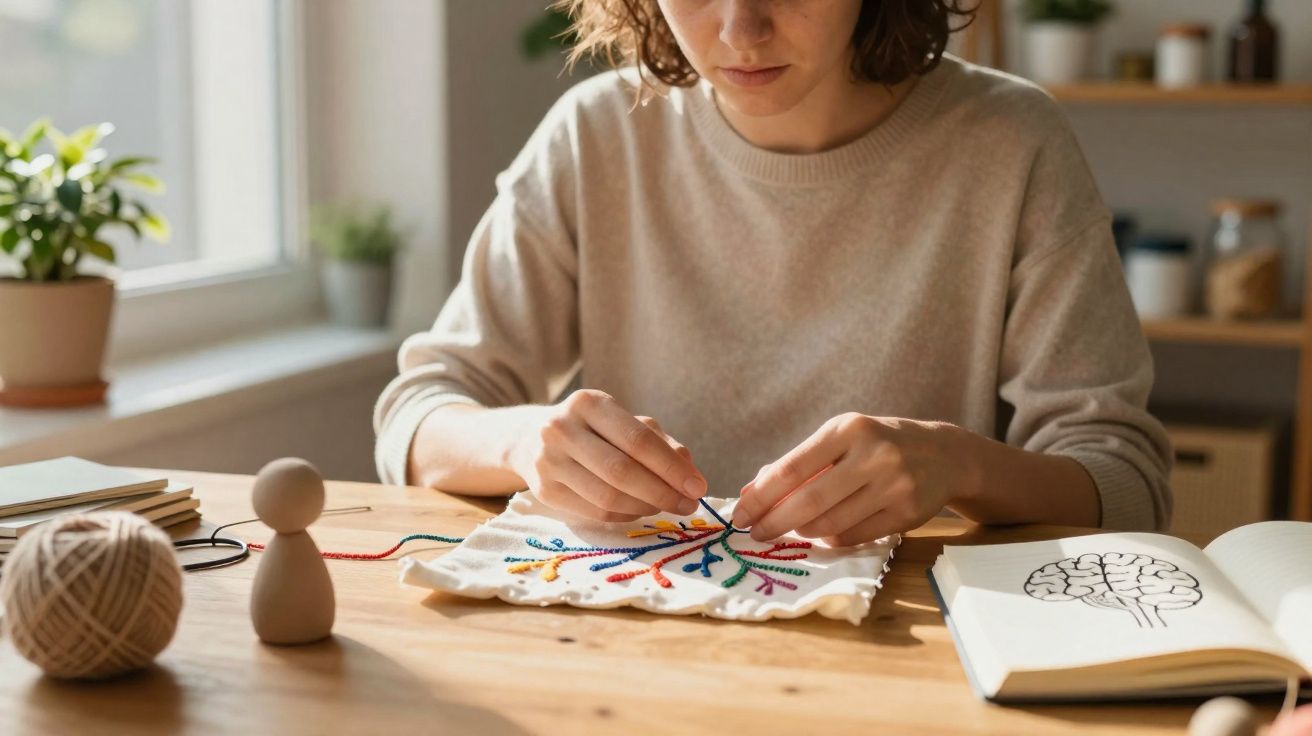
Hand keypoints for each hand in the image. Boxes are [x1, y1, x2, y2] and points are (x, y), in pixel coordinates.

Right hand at [510, 389, 706, 521]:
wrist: (531, 439)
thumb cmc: (593, 430)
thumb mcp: (624, 422)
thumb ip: (660, 443)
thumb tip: (691, 474)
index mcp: (589, 403)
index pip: (637, 439)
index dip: (671, 467)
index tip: (698, 486)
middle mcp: (562, 428)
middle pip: (622, 471)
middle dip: (663, 492)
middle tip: (688, 505)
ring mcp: (548, 461)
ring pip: (608, 497)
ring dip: (646, 507)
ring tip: (665, 506)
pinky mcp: (544, 491)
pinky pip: (595, 512)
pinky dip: (626, 515)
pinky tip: (640, 510)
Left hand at [730, 413, 969, 545]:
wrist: (943, 454)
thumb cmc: (877, 444)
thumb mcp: (840, 438)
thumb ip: (798, 463)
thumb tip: (750, 492)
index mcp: (848, 429)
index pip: (792, 468)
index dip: (761, 496)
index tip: (740, 513)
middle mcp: (873, 455)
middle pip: (809, 501)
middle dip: (774, 522)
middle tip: (755, 532)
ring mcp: (893, 487)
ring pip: (830, 524)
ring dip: (801, 532)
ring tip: (790, 529)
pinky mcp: (906, 515)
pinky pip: (853, 537)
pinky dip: (830, 538)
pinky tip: (822, 533)